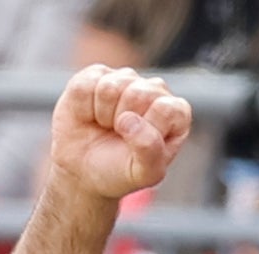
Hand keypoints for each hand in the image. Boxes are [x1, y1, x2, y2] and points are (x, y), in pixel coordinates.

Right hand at [44, 66, 190, 207]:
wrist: (82, 172)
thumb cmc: (119, 171)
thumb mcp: (143, 173)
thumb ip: (150, 151)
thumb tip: (128, 119)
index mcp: (176, 113)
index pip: (166, 109)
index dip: (147, 130)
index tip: (137, 146)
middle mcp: (154, 89)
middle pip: (138, 94)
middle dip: (122, 122)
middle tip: (118, 136)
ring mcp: (125, 78)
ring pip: (110, 87)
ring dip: (103, 115)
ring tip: (105, 126)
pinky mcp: (97, 74)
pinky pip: (86, 85)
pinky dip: (83, 108)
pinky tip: (89, 116)